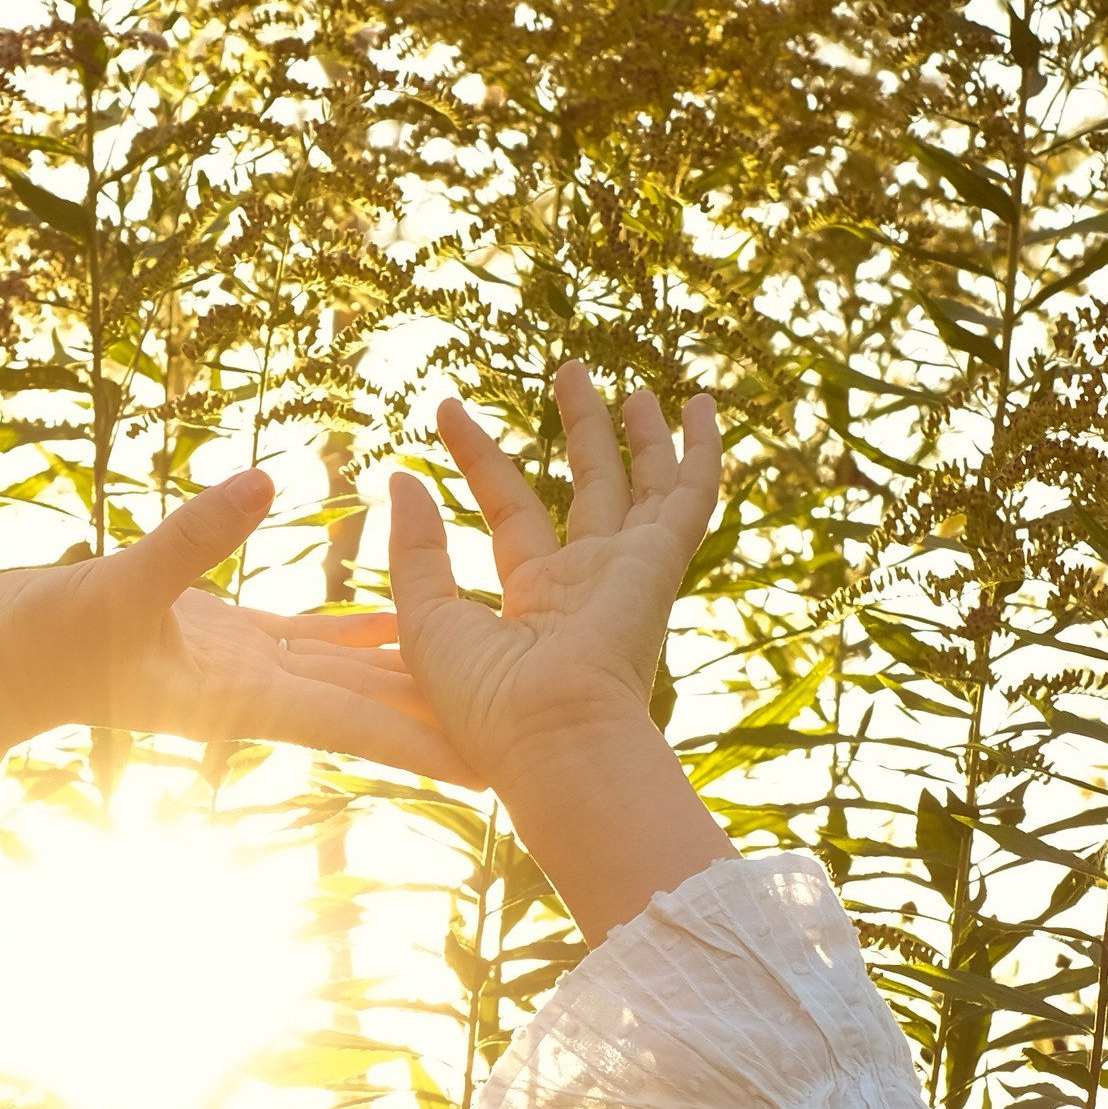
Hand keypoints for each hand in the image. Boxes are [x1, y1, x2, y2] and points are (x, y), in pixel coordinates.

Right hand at [0, 470, 464, 780]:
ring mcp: (244, 667)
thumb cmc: (39, 639)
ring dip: (422, 678)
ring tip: (501, 681)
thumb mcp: (116, 582)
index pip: (355, 720)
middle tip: (534, 741)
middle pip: (375, 710)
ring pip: (355, 674)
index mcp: (241, 694)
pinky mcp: (225, 639)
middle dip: (450, 724)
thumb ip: (188, 538)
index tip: (496, 769)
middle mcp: (257, 692)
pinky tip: (414, 617)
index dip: (426, 741)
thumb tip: (263, 484)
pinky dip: (366, 630)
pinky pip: (315, 638)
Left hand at [386, 367, 721, 789]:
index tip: (448, 410)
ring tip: (634, 384)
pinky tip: (705, 405)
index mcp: (534, 603)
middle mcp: (588, 584)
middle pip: (588, 489)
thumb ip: (416, 547)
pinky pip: (690, 498)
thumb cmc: (483, 700)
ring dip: (639, 434)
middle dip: (582, 431)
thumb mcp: (425, 617)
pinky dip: (703, 452)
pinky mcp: (660, 563)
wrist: (550, 736)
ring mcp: (628, 573)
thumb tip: (403, 476)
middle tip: (572, 372)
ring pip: (641, 486)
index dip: (479, 457)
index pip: (509, 508)